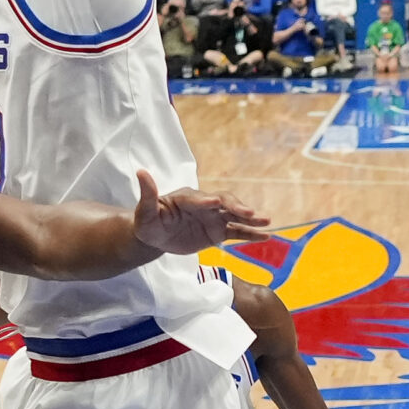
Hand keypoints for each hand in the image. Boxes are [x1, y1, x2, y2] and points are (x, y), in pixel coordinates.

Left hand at [129, 170, 270, 255]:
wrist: (156, 236)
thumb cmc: (149, 221)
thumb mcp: (146, 211)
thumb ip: (148, 194)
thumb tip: (141, 172)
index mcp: (186, 198)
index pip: (198, 198)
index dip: (206, 201)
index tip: (215, 203)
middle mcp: (204, 204)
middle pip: (224, 203)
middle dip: (236, 207)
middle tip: (248, 213)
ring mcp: (213, 218)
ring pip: (235, 216)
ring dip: (250, 218)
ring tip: (266, 221)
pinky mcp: (218, 231)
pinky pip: (237, 232)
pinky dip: (251, 234)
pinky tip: (266, 236)